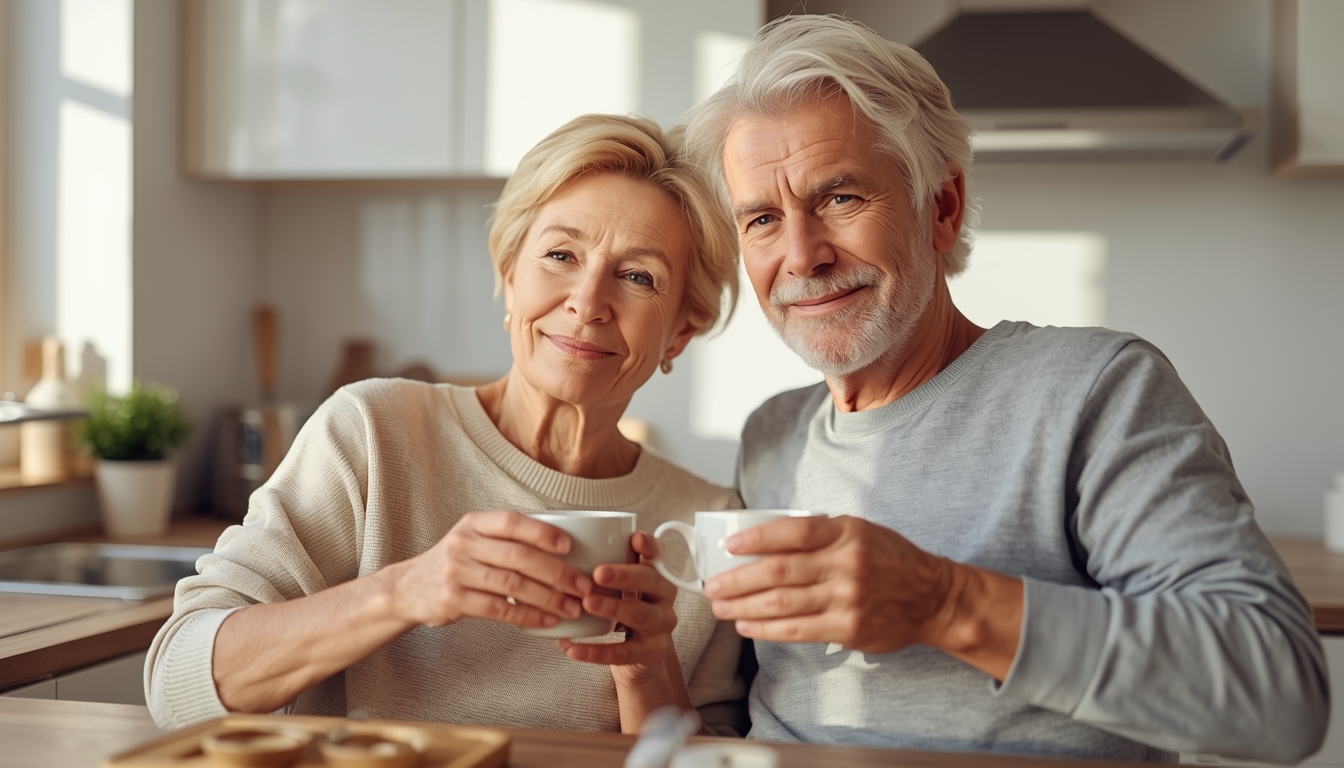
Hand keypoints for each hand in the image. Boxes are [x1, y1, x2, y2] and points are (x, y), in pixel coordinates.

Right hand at [387, 510, 592, 629]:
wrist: (408, 589)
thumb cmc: (454, 564)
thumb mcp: (473, 540)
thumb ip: (506, 540)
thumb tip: (564, 548)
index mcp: (474, 523)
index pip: (512, 522)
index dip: (543, 533)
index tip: (570, 547)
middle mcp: (464, 543)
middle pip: (519, 556)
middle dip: (557, 572)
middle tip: (582, 586)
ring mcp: (456, 571)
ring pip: (512, 584)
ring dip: (548, 598)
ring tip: (571, 607)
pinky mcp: (453, 599)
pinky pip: (499, 609)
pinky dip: (528, 616)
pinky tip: (546, 621)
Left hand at [561, 532, 679, 686]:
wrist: (639, 657)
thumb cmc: (622, 612)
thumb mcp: (617, 588)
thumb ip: (600, 570)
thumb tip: (559, 552)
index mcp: (655, 575)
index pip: (658, 555)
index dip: (650, 546)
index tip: (634, 538)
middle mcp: (663, 598)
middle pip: (652, 581)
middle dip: (625, 575)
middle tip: (598, 573)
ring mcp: (660, 626)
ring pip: (641, 614)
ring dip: (613, 608)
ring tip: (587, 603)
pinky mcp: (651, 653)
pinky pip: (624, 652)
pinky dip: (597, 651)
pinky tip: (573, 647)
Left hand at [703, 515, 958, 653]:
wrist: (933, 597)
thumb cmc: (890, 559)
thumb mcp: (859, 530)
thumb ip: (820, 533)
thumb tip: (765, 539)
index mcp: (845, 533)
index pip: (793, 532)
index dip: (757, 539)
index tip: (730, 547)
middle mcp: (845, 564)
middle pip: (779, 572)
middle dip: (738, 581)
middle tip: (712, 586)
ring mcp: (847, 599)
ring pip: (783, 604)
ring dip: (744, 608)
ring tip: (721, 608)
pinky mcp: (848, 628)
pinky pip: (798, 630)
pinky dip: (767, 630)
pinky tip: (748, 627)